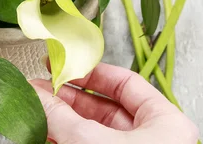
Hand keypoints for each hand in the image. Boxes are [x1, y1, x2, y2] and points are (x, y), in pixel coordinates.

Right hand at [31, 63, 198, 143]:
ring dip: (63, 120)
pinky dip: (66, 140)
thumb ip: (60, 115)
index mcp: (165, 124)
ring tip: (38, 109)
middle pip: (105, 108)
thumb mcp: (89, 142)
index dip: (91, 73)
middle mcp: (152, 140)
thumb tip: (37, 94)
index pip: (125, 84)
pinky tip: (45, 133)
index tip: (63, 67)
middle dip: (69, 98)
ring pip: (93, 130)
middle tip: (43, 89)